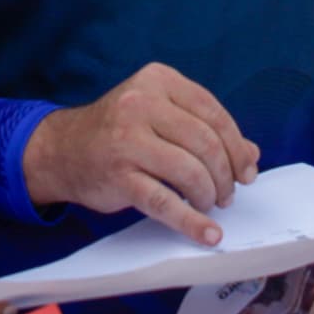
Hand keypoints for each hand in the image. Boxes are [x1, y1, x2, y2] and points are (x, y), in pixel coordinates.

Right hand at [21, 62, 259, 244]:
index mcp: (157, 80)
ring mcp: (127, 139)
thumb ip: (203, 128)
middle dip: (225, 174)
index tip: (247, 170)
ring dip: (209, 195)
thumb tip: (251, 155)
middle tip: (228, 193)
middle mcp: (141, 103)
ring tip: (208, 205)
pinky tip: (207, 232)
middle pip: (205, 142)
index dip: (236, 146)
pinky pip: (164, 201)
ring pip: (189, 171)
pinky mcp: (118, 175)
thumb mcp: (159, 116)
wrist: (62, 150)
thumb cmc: (118, 131)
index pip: (213, 112)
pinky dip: (191, 222)